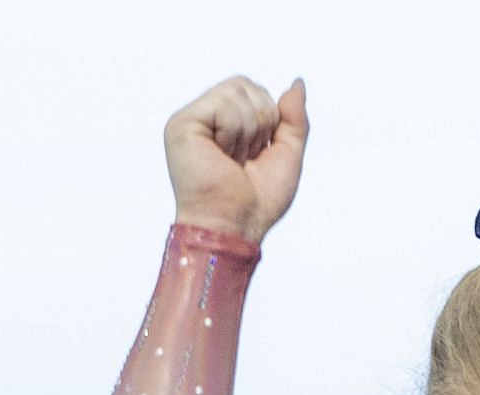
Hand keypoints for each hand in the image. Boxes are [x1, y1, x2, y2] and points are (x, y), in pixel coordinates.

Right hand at [165, 76, 308, 243]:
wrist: (236, 225)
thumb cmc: (259, 200)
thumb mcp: (288, 153)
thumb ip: (293, 118)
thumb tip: (297, 83)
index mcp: (225, 122)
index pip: (254, 90)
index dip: (269, 119)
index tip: (256, 154)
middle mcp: (205, 117)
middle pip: (246, 85)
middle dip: (261, 123)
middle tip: (244, 158)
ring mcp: (190, 119)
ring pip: (236, 92)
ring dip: (248, 132)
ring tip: (232, 159)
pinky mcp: (181, 124)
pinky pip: (223, 104)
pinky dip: (234, 132)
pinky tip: (222, 155)